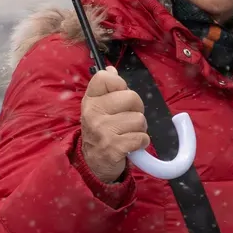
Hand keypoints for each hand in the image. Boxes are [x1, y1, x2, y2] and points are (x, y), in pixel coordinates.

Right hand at [80, 67, 150, 184]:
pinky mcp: (114, 148)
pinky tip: (132, 145)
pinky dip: (142, 142)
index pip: (105, 77)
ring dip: (140, 128)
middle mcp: (93, 114)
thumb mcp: (98, 108)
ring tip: (129, 133)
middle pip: (132, 97)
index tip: (119, 96)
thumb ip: (106, 88)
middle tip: (129, 119)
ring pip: (139, 119)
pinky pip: (141, 137)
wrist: (93, 163)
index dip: (120, 84)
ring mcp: (103, 131)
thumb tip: (111, 69)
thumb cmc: (101, 130)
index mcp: (90, 100)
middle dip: (137, 109)